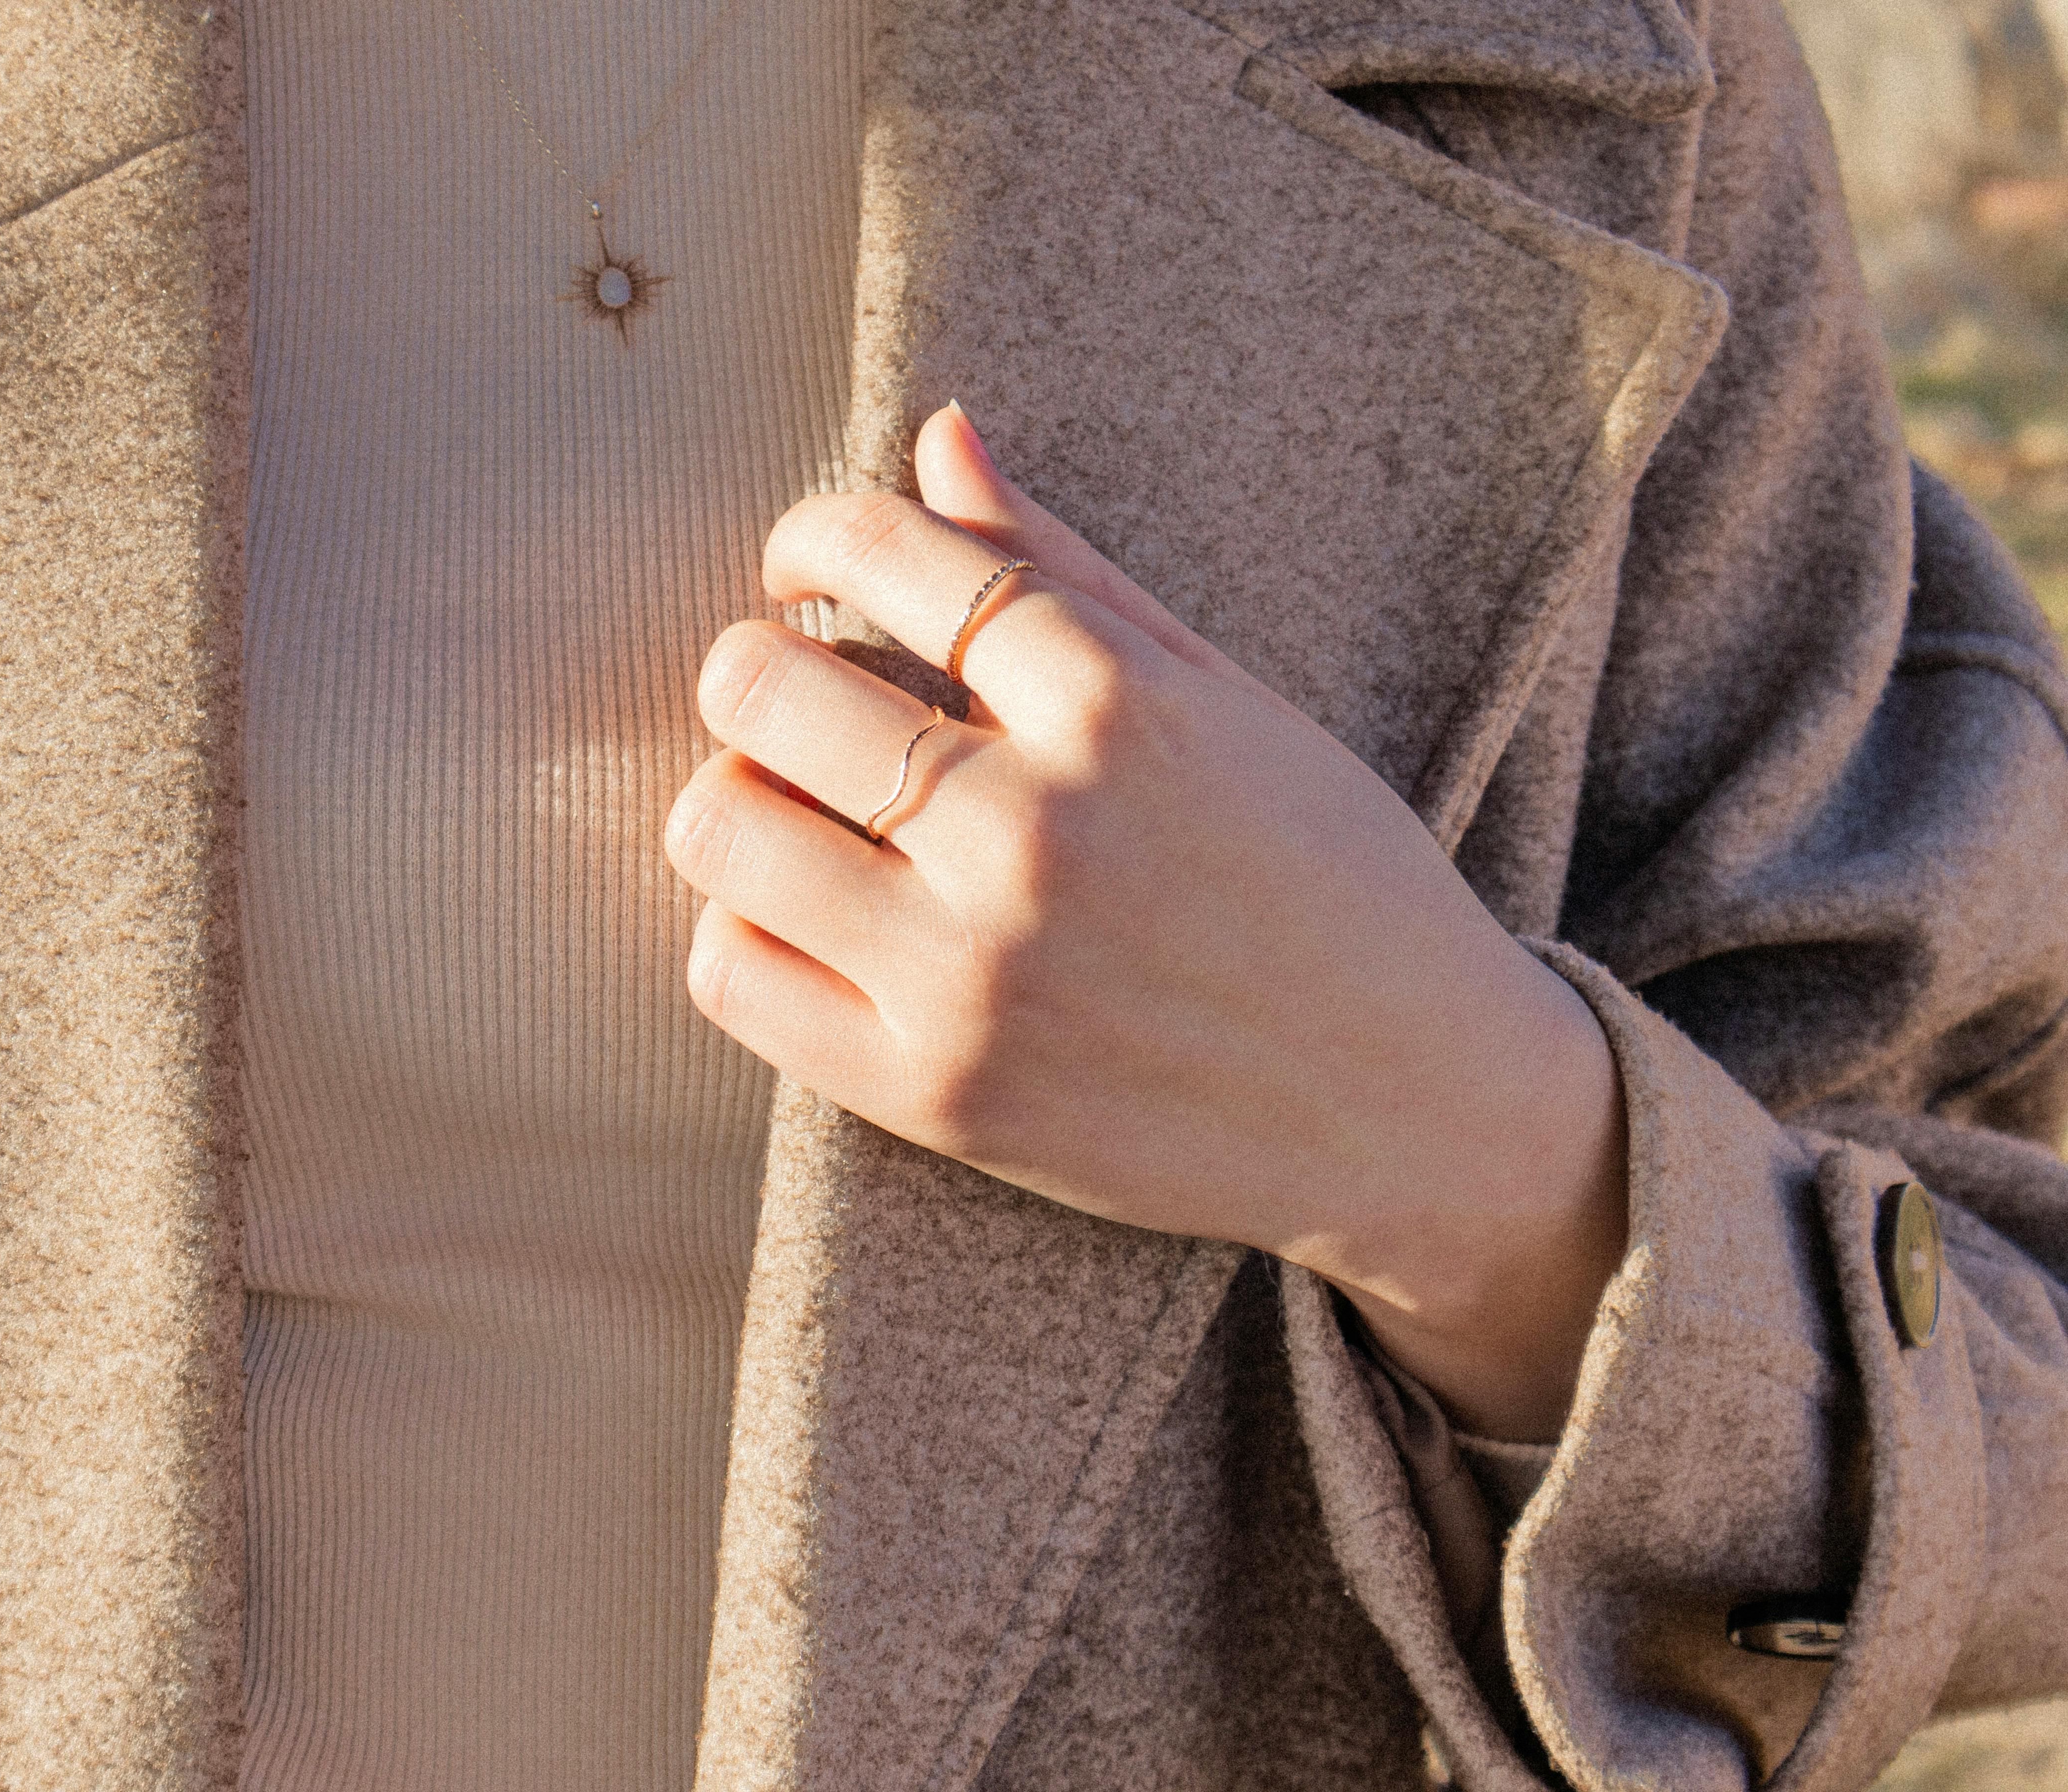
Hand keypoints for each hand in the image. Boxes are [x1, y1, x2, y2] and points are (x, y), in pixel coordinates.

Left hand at [665, 404, 1626, 1440]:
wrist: (1419, 1113)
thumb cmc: (1331, 884)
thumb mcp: (1226, 701)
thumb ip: (1066, 570)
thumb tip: (935, 434)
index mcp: (1117, 709)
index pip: (889, 554)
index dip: (813, 535)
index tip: (807, 565)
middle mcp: (1032, 834)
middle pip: (759, 688)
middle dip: (755, 673)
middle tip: (794, 701)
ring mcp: (975, 974)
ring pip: (719, 830)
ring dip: (734, 798)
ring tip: (796, 812)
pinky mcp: (935, 1094)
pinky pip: (731, 976)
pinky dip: (742, 931)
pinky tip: (808, 919)